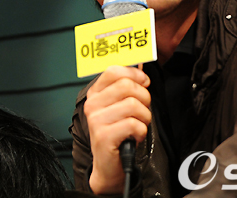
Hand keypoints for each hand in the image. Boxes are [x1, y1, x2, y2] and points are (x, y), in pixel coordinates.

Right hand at [85, 65, 151, 194]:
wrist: (108, 165)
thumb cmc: (117, 133)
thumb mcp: (119, 106)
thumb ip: (127, 88)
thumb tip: (142, 74)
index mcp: (95, 93)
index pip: (113, 71)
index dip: (134, 74)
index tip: (144, 81)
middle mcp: (92, 104)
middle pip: (127, 86)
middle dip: (144, 98)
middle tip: (142, 110)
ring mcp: (96, 120)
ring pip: (133, 105)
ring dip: (144, 117)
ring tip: (138, 125)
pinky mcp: (104, 136)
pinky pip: (134, 125)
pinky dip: (141, 131)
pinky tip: (134, 136)